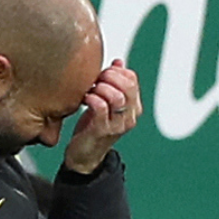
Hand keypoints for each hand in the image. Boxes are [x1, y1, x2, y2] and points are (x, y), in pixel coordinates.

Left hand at [64, 59, 141, 173]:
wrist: (84, 157)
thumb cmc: (93, 127)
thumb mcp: (106, 102)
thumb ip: (114, 83)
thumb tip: (119, 62)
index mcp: (133, 107)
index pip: (132, 79)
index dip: (116, 71)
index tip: (102, 72)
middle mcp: (130, 116)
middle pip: (128, 86)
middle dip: (109, 77)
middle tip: (95, 79)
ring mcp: (118, 125)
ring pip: (117, 97)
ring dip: (101, 88)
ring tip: (91, 89)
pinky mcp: (103, 130)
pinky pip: (101, 107)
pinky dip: (92, 98)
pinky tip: (85, 99)